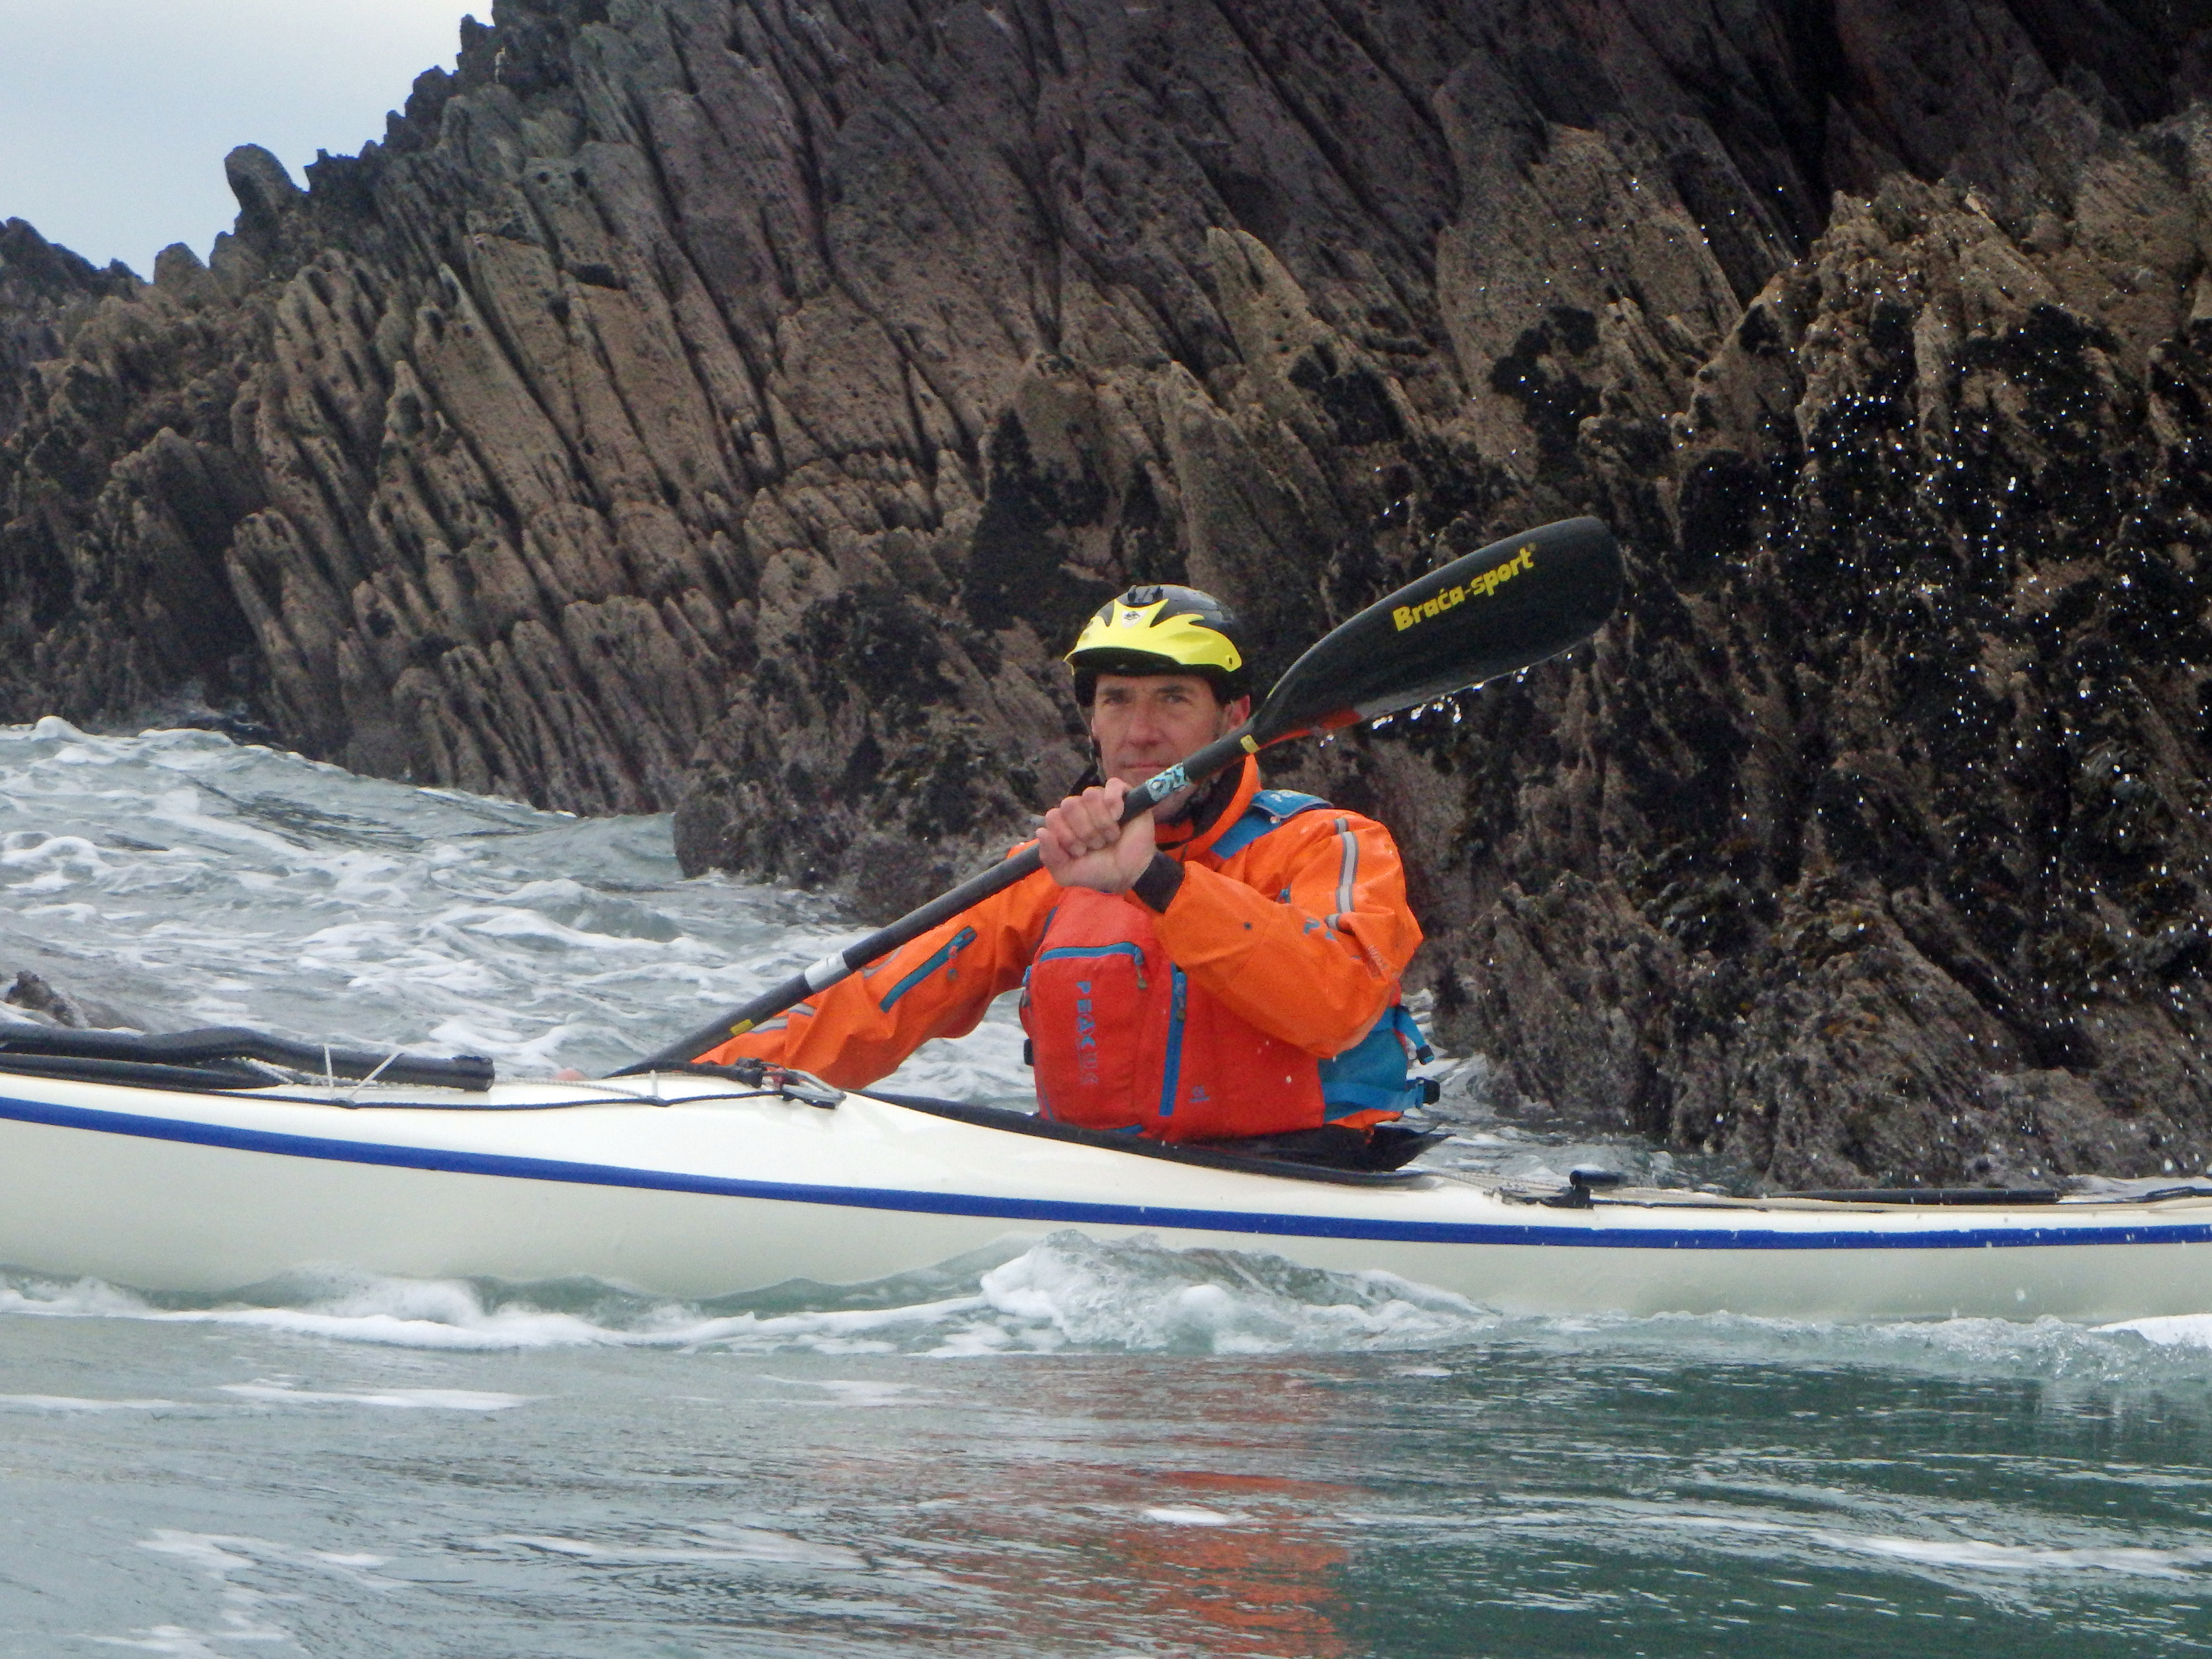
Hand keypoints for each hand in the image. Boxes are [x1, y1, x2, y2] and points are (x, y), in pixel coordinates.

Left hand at [1037, 777, 1155, 892]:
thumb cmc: (1098, 870)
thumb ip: (1049, 856)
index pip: (1053, 816)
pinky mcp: (1122, 795)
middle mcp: (1080, 808)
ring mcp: (1101, 800)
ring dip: (1101, 823)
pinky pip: (1112, 785)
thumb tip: (1041, 831)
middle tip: (1096, 845)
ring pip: (1090, 796)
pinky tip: (1119, 817)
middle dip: (1084, 831)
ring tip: (1110, 837)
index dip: (1066, 836)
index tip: (1080, 852)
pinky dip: (1115, 803)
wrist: (1128, 874)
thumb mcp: (1066, 872)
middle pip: (1069, 804)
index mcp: (1065, 823)